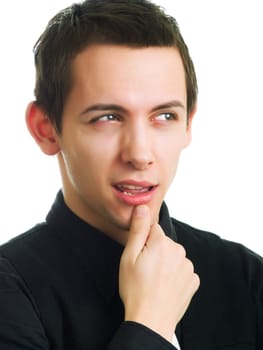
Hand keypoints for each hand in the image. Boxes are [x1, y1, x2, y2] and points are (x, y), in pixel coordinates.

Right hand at [119, 205, 199, 342]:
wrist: (151, 319)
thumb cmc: (136, 290)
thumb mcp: (129, 257)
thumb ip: (138, 230)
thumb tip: (143, 208)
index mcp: (162, 243)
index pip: (153, 229)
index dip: (144, 242)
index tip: (140, 256)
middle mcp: (179, 251)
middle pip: (165, 242)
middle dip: (156, 252)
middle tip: (145, 270)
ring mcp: (188, 266)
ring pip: (174, 256)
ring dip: (166, 264)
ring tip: (154, 281)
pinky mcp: (193, 280)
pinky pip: (182, 270)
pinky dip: (175, 276)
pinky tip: (165, 286)